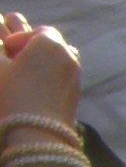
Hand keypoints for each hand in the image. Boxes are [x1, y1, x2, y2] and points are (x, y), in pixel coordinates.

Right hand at [0, 16, 82, 131]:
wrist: (37, 134)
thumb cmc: (12, 94)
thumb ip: (0, 49)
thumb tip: (3, 48)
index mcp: (51, 44)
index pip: (38, 32)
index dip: (19, 37)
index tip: (5, 48)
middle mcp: (69, 57)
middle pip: (53, 45)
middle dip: (33, 48)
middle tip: (14, 57)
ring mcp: (76, 77)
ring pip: (61, 61)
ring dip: (44, 61)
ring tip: (24, 71)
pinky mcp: (77, 95)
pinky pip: (65, 77)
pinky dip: (51, 76)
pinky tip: (35, 87)